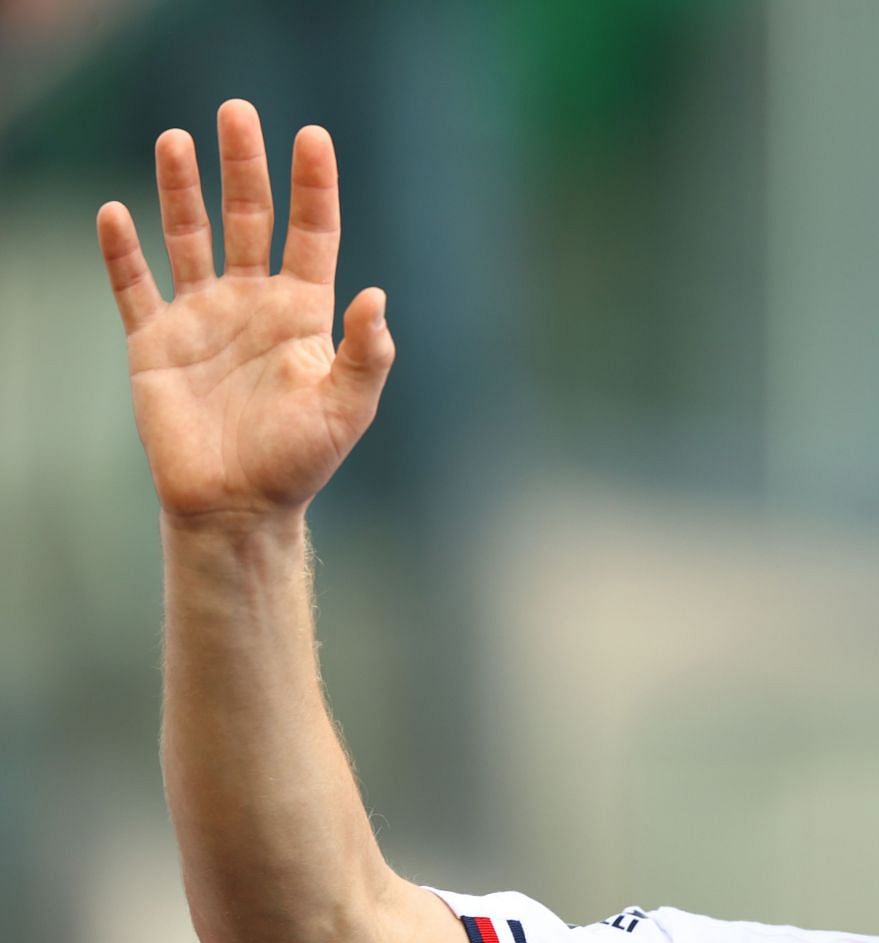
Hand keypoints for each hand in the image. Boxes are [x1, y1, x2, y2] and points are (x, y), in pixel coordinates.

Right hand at [97, 99, 394, 521]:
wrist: (236, 506)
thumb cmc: (299, 462)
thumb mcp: (347, 410)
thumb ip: (365, 354)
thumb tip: (375, 297)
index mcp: (303, 313)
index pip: (312, 232)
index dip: (313, 185)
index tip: (311, 136)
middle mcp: (252, 303)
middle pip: (248, 217)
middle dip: (244, 166)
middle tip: (237, 112)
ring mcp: (202, 318)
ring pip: (188, 237)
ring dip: (182, 189)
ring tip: (176, 138)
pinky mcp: (154, 341)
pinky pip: (133, 286)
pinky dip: (122, 251)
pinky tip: (115, 211)